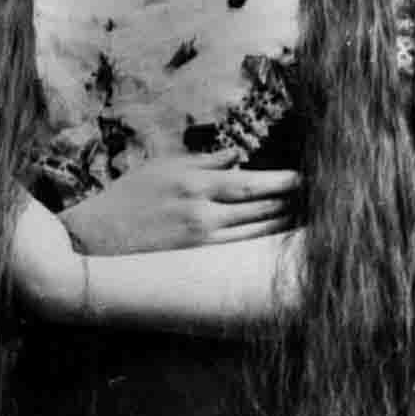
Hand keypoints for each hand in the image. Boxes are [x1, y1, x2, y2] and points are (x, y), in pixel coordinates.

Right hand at [61, 152, 301, 256]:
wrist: (96, 239)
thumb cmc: (127, 199)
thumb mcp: (162, 167)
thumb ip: (202, 161)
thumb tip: (237, 157)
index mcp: (194, 181)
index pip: (249, 181)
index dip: (281, 181)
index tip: (304, 178)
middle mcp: (202, 209)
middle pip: (259, 206)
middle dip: (290, 202)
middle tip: (318, 198)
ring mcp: (201, 237)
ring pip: (255, 231)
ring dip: (282, 223)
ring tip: (306, 217)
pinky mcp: (197, 259)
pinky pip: (239, 249)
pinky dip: (262, 243)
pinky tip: (278, 240)